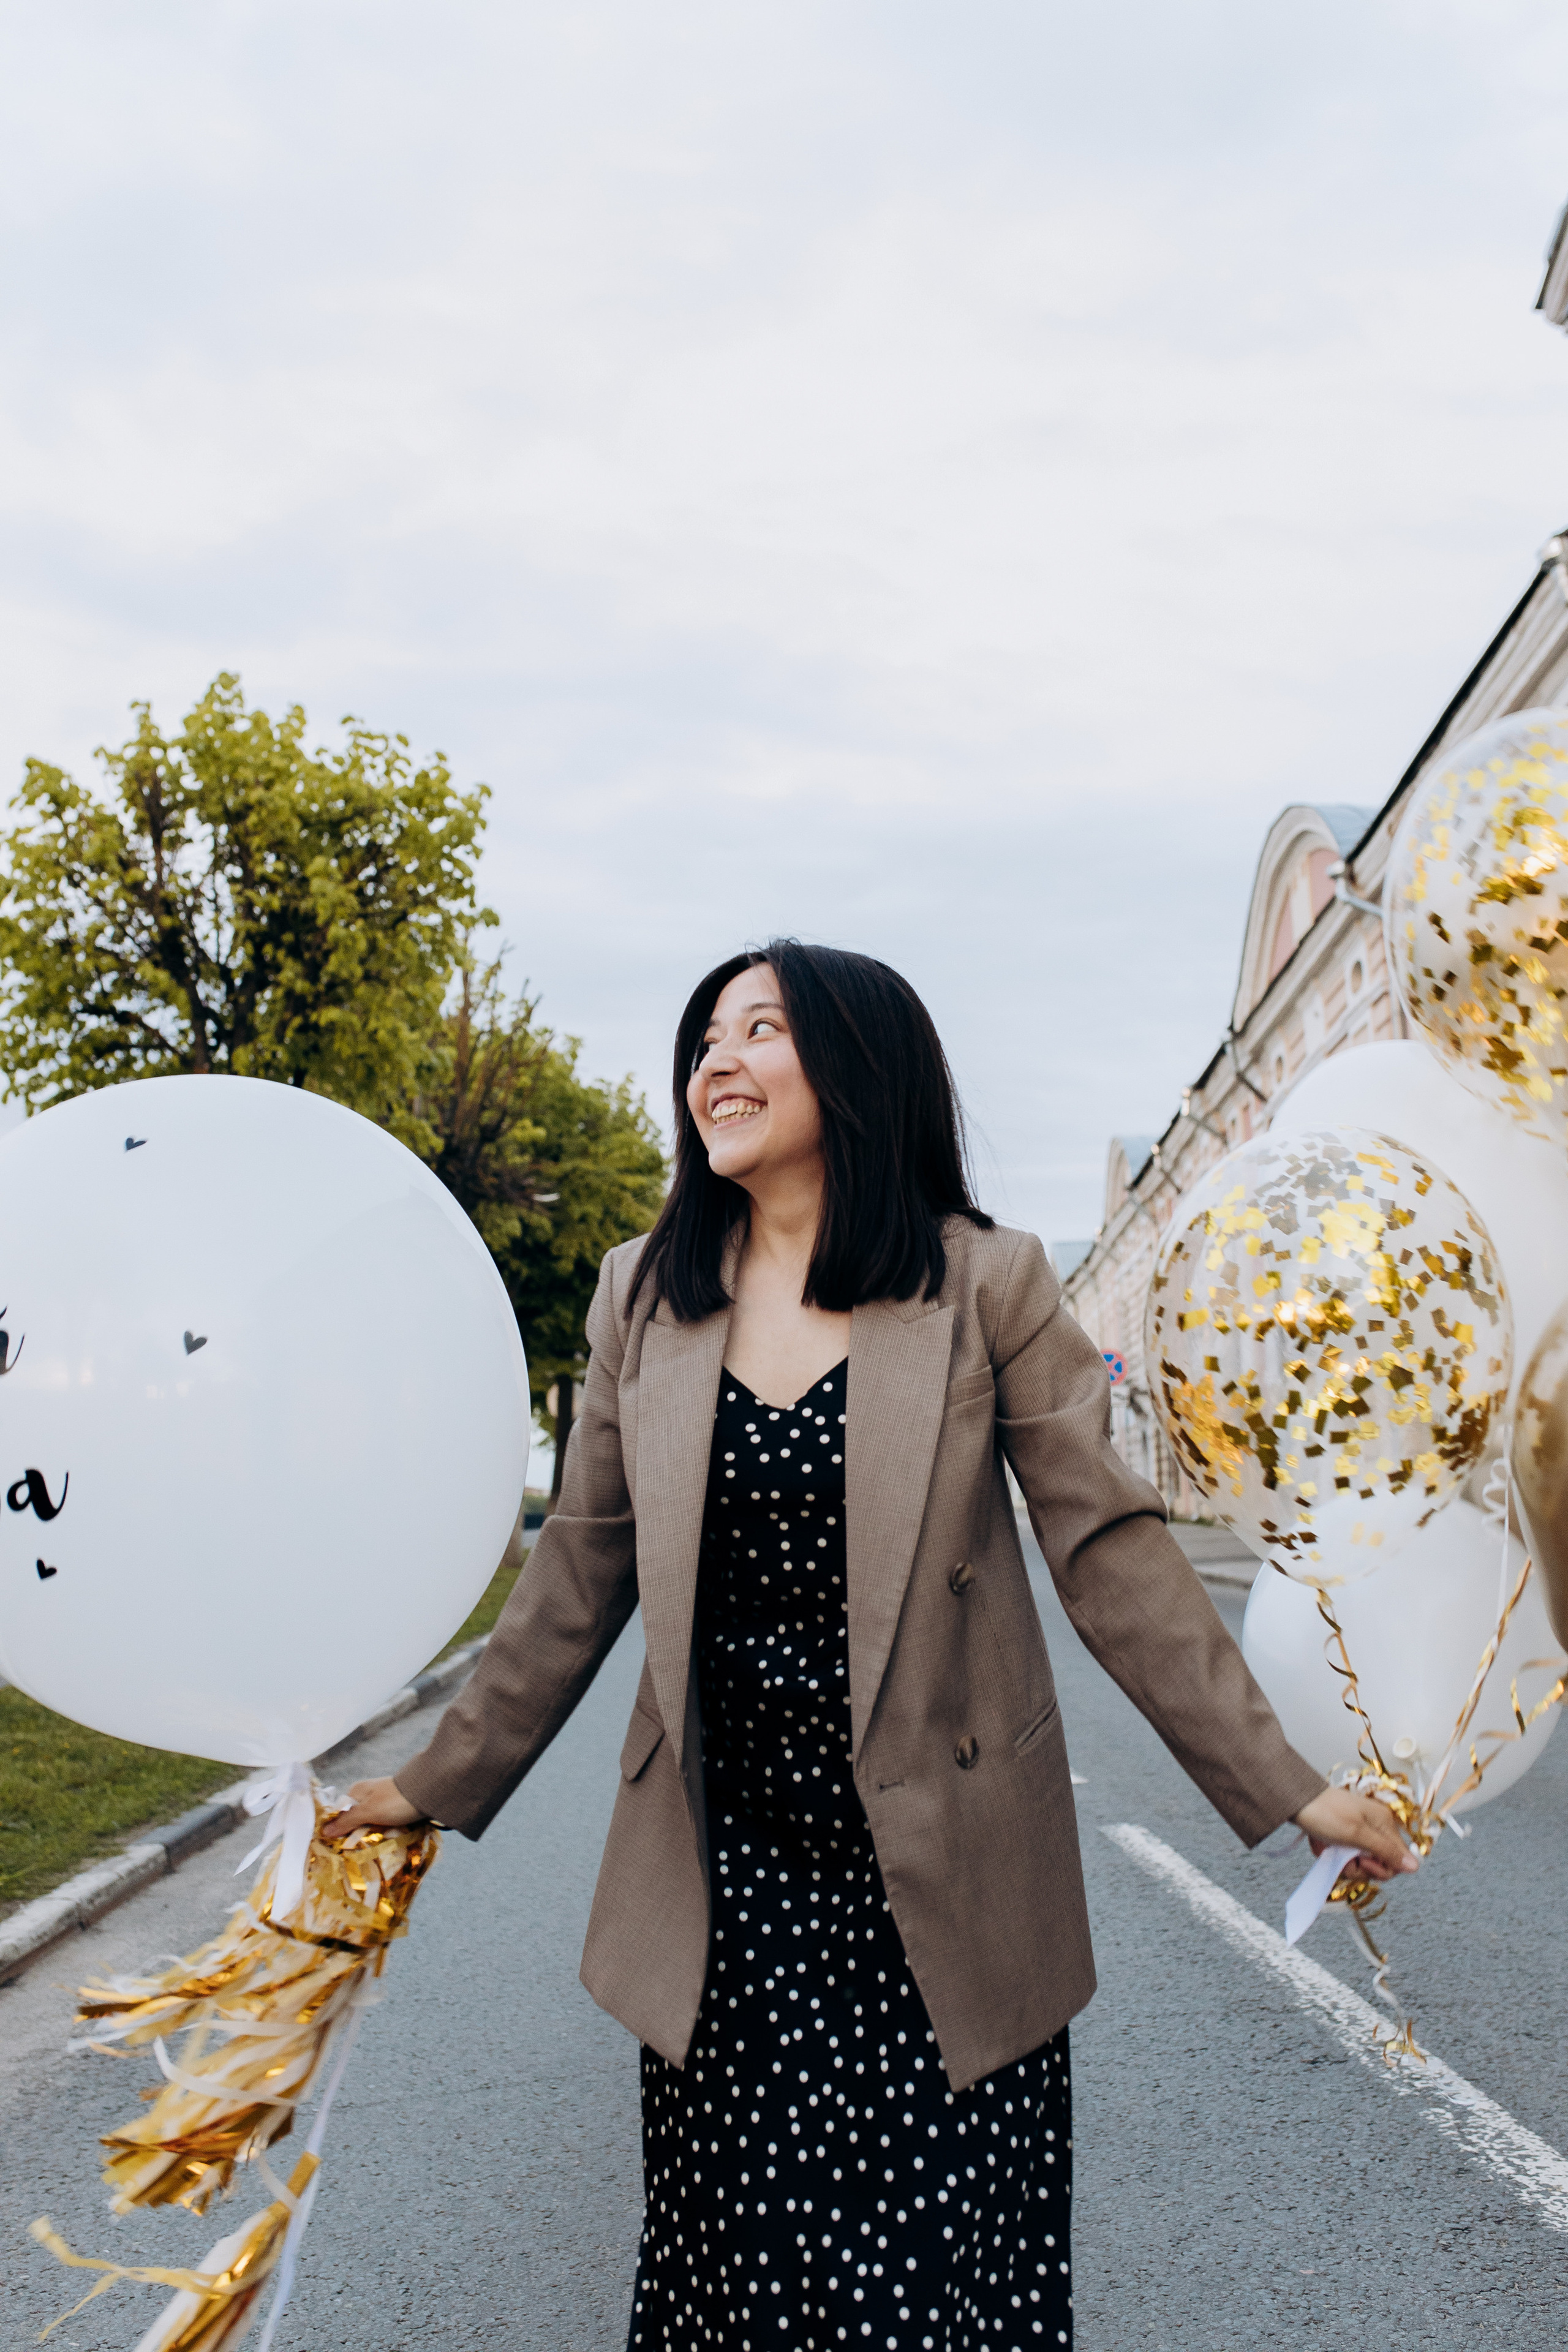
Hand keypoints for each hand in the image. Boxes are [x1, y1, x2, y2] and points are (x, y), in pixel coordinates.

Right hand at [319, 1776, 424, 1843]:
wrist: (429, 1792)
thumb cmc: (395, 1800)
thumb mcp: (368, 1812)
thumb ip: (347, 1821)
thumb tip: (323, 1831)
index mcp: (357, 1791)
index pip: (339, 1813)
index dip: (336, 1829)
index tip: (333, 1847)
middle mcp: (367, 1795)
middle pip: (354, 1820)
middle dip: (354, 1836)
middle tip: (350, 1855)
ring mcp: (382, 1802)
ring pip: (369, 1824)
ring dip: (369, 1837)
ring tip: (366, 1853)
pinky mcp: (395, 1810)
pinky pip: (383, 1825)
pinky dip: (382, 1834)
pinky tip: (381, 1844)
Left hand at [1293, 1787, 1417, 1882]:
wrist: (1295, 1800)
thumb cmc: (1326, 1814)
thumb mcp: (1357, 1834)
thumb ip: (1386, 1851)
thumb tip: (1416, 1866)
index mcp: (1385, 1823)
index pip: (1399, 1860)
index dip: (1383, 1869)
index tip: (1363, 1864)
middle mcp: (1377, 1827)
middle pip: (1381, 1863)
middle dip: (1362, 1868)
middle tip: (1346, 1860)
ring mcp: (1361, 1831)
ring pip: (1362, 1862)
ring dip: (1346, 1864)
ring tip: (1331, 1852)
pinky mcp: (1346, 1835)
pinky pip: (1348, 1855)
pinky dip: (1336, 1856)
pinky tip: (1324, 1849)